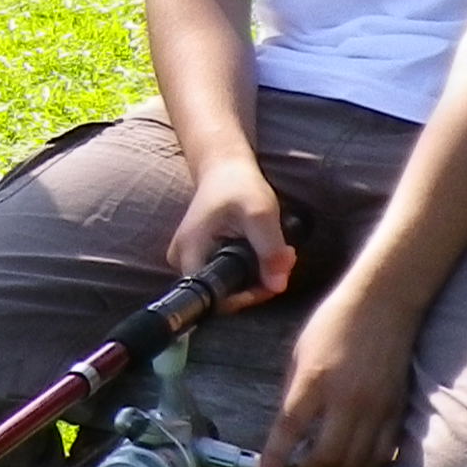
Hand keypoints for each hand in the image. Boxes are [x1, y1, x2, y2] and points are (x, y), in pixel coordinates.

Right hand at [167, 158, 292, 302]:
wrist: (225, 168)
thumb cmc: (238, 185)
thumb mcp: (260, 213)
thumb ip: (269, 250)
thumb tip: (278, 286)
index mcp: (190, 252)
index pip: (215, 298)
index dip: (246, 297)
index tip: (272, 281)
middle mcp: (183, 260)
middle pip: (223, 294)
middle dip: (257, 284)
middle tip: (284, 260)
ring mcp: (191, 259)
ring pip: (228, 285)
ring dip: (257, 276)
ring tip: (280, 253)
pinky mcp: (202, 256)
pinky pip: (228, 275)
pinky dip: (251, 268)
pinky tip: (267, 252)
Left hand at [261, 281, 418, 466]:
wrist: (383, 304)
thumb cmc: (334, 323)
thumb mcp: (299, 353)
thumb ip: (293, 393)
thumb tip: (288, 431)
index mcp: (314, 381)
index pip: (290, 430)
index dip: (275, 461)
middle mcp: (347, 399)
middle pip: (327, 457)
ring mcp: (376, 407)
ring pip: (356, 463)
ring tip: (323, 465)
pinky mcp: (397, 410)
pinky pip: (383, 454)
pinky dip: (365, 465)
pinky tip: (353, 459)